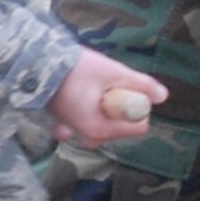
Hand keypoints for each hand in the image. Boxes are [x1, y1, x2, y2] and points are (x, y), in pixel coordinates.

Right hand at [47, 49, 167, 144]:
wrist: (36, 64)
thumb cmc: (74, 68)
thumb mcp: (113, 72)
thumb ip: (140, 84)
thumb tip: (163, 96)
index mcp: (99, 129)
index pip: (139, 126)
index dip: (137, 104)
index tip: (123, 87)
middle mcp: (86, 137)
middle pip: (122, 124)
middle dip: (121, 104)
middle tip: (104, 85)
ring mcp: (75, 132)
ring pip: (107, 121)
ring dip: (105, 104)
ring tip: (90, 85)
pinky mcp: (66, 124)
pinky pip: (88, 122)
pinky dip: (90, 109)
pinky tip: (81, 94)